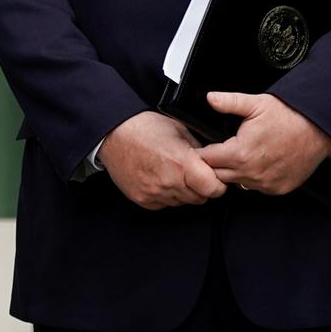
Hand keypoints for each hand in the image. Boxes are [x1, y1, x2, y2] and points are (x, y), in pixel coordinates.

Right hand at [99, 111, 228, 209]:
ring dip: (182, 191)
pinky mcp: (142, 199)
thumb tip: (213, 162)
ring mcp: (154, 193)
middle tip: (191, 172)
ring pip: (182, 202)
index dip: (217, 184)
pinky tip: (159, 178)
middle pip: (199, 198)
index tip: (213, 177)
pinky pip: (164, 204)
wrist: (113, 133)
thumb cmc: (144, 127)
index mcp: (182, 164)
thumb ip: (199, 149)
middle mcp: (169, 182)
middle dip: (200, 187)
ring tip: (172, 173)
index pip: (214, 189)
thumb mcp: (179, 130)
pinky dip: (165, 194)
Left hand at [195, 92, 330, 194]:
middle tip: (221, 150)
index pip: (206, 160)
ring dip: (234, 172)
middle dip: (215, 164)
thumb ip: (228, 102)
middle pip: (218, 175)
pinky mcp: (278, 188)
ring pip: (236, 183)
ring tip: (241, 155)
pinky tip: (257, 163)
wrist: (318, 128)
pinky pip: (256, 188)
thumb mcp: (255, 103)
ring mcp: (266, 183)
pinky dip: (253, 178)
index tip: (204, 146)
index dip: (202, 152)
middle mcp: (252, 173)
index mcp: (240, 153)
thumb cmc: (290, 116)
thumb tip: (210, 98)